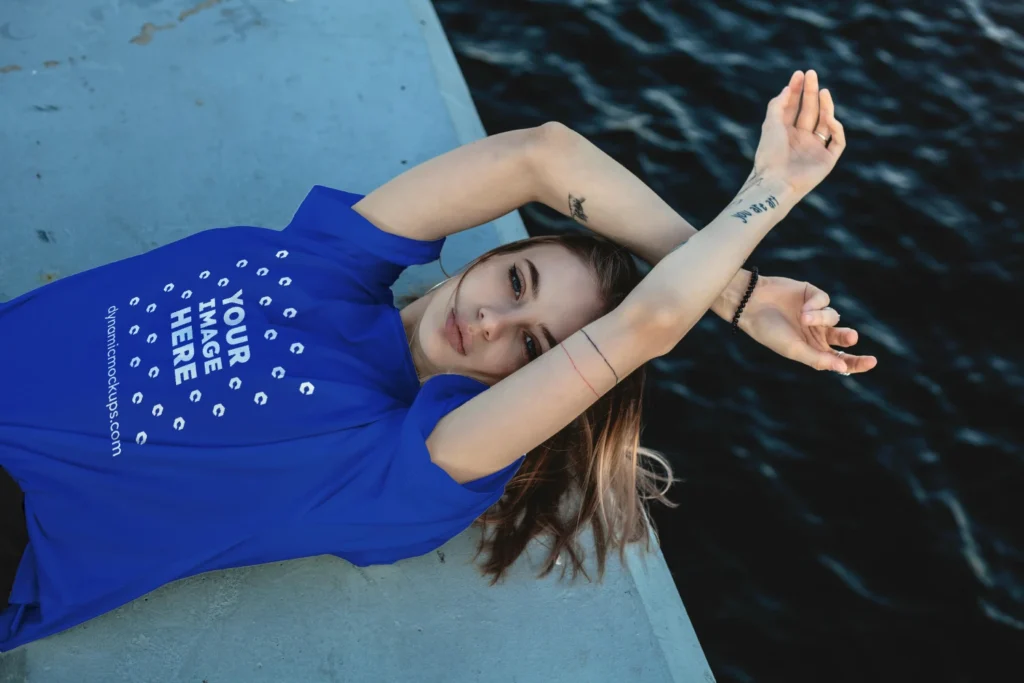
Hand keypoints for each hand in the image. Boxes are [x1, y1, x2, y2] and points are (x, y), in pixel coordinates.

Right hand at [738, 274, 876, 374]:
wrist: (751, 304)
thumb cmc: (769, 331)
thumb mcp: (794, 349)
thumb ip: (818, 359)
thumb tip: (843, 369)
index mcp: (812, 350)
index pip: (840, 359)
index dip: (856, 362)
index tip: (871, 362)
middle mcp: (816, 333)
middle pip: (843, 338)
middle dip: (848, 337)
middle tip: (850, 337)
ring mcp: (815, 313)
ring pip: (833, 316)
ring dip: (821, 318)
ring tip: (803, 317)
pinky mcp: (812, 295)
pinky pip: (825, 300)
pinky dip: (816, 304)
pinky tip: (803, 307)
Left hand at [753, 70, 845, 197]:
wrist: (776, 181)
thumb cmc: (770, 154)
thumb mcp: (770, 125)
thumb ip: (778, 105)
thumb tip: (788, 87)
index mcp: (785, 133)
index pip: (793, 107)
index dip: (797, 90)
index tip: (800, 74)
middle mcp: (801, 140)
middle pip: (809, 111)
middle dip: (811, 93)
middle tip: (812, 74)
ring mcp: (814, 149)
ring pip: (825, 123)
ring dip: (826, 106)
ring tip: (823, 91)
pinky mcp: (827, 160)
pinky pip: (837, 141)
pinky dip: (836, 129)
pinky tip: (828, 118)